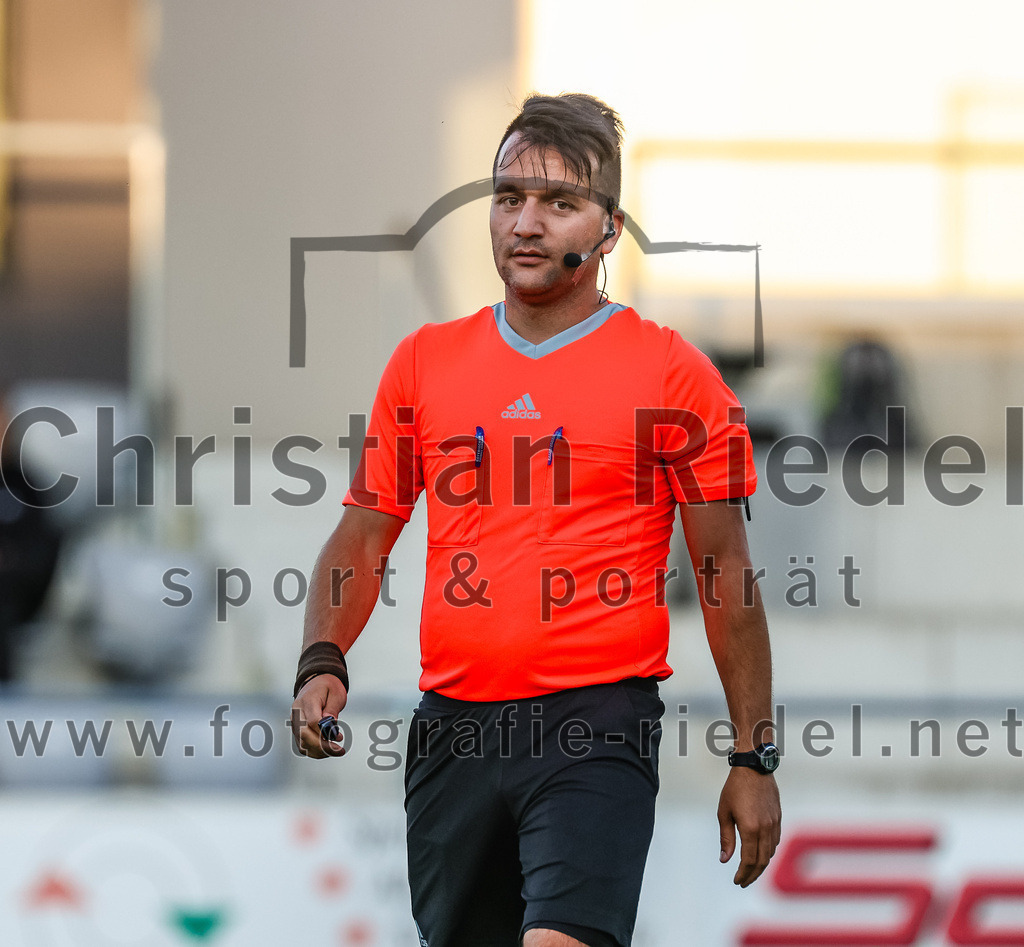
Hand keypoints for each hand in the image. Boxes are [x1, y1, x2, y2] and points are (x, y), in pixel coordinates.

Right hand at [291, 674, 348, 758]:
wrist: (316, 682)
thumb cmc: (328, 687)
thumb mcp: (336, 693)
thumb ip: (332, 710)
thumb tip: (330, 727)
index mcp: (307, 700)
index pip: (312, 721)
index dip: (326, 732)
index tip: (340, 737)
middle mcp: (297, 712)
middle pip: (304, 735)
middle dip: (322, 746)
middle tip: (339, 750)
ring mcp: (294, 722)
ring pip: (302, 743)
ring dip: (319, 751)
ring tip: (335, 751)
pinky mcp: (297, 729)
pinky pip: (302, 745)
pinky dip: (314, 751)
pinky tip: (327, 750)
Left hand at [717, 767, 780, 886]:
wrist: (754, 768)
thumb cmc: (735, 788)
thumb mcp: (724, 812)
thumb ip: (726, 837)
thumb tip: (725, 859)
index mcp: (750, 828)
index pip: (748, 860)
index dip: (743, 874)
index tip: (737, 881)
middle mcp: (765, 829)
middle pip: (761, 861)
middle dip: (752, 875)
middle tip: (743, 882)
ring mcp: (774, 824)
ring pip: (770, 853)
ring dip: (761, 865)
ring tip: (750, 871)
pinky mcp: (778, 818)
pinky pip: (775, 841)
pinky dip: (768, 852)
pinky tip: (760, 854)